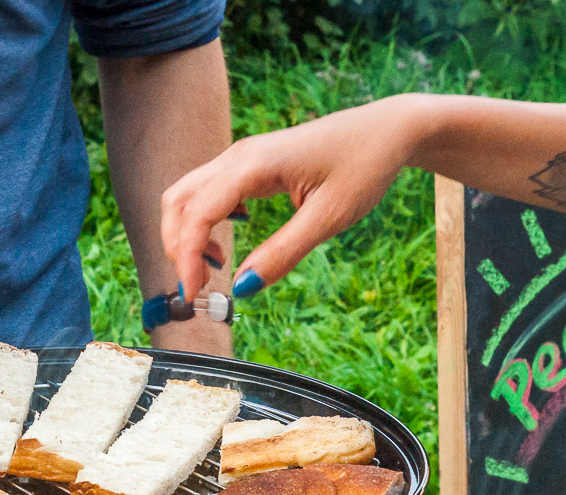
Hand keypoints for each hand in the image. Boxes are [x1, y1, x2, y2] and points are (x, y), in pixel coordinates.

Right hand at [161, 98, 417, 301]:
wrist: (388, 129)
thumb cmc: (363, 166)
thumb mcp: (328, 218)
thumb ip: (283, 253)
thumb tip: (243, 287)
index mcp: (253, 165)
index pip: (197, 214)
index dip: (186, 258)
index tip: (193, 294)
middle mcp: (239, 156)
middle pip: (178, 201)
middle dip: (177, 246)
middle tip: (199, 286)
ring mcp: (242, 157)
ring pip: (189, 195)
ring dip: (188, 233)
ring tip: (216, 265)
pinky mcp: (250, 164)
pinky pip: (209, 191)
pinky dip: (204, 220)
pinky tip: (230, 237)